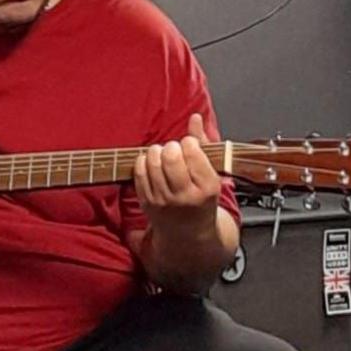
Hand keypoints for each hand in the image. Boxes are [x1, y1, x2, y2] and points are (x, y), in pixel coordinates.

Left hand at [133, 113, 221, 241]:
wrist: (190, 233)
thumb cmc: (203, 198)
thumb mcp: (212, 174)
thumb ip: (204, 144)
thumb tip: (195, 118)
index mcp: (207, 188)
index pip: (193, 153)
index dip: (188, 142)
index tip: (189, 145)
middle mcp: (185, 196)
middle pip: (170, 157)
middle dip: (171, 146)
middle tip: (174, 149)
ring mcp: (164, 201)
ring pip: (152, 164)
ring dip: (155, 152)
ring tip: (162, 154)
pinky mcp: (147, 203)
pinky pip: (139, 173)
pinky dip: (143, 161)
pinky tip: (150, 162)